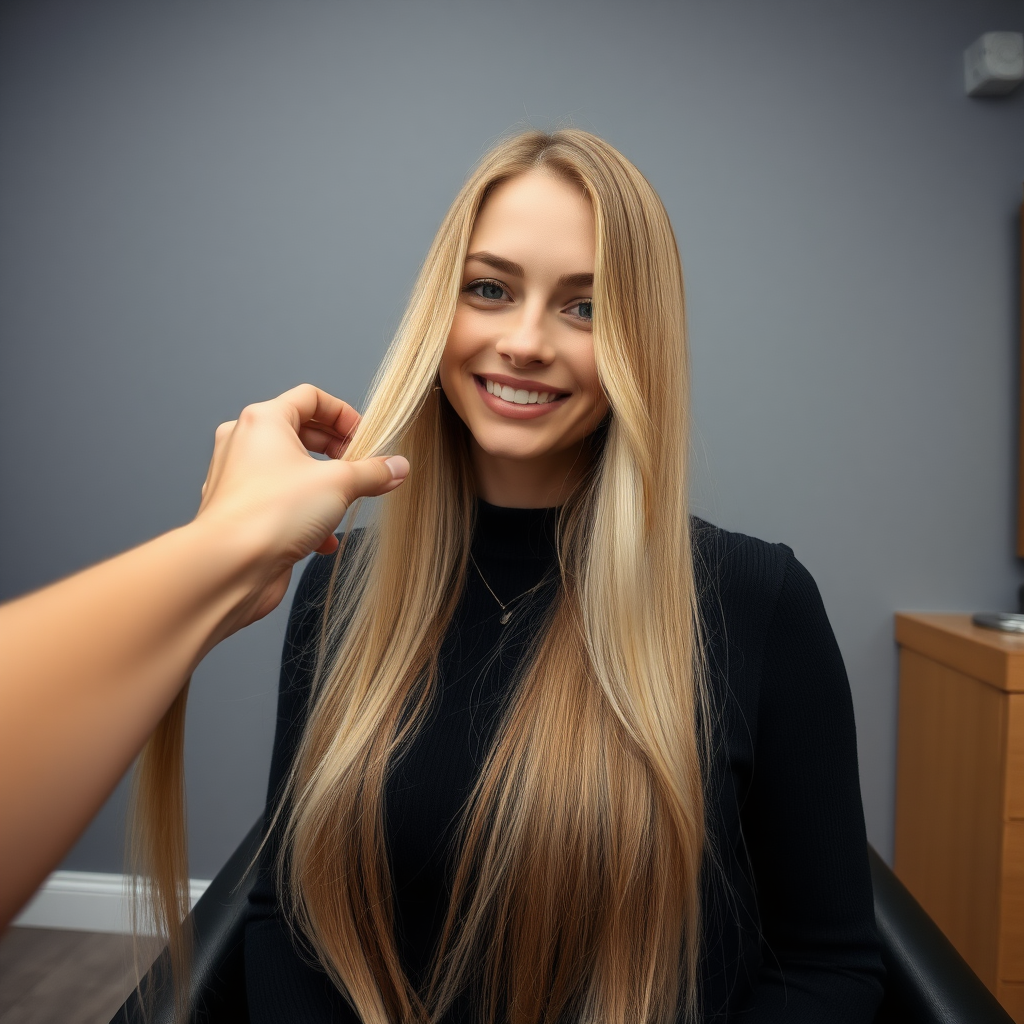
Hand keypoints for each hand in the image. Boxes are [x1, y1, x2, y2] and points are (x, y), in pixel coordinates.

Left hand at [194, 383, 407, 631]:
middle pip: (301, 433)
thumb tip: (397, 467)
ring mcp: (239, 478)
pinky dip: (305, 514)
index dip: (344, 415)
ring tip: (345, 504)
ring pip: (291, 471)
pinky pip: (280, 502)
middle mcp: (244, 443)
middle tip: (361, 469)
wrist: (230, 566)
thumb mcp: (339, 484)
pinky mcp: (241, 512)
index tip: (365, 439)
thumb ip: (372, 472)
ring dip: (323, 486)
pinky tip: (323, 539)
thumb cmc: (272, 513)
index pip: (310, 398)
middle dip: (337, 452)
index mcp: (264, 420)